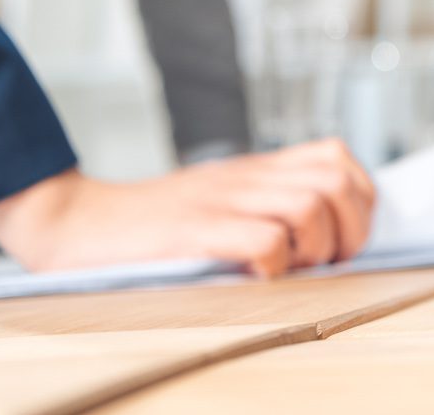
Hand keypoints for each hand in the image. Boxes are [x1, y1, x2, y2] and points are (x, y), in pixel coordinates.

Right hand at [0, 138, 375, 276]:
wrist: (75, 223)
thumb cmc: (148, 227)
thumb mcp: (216, 202)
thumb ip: (263, 207)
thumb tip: (323, 239)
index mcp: (254, 170)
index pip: (337, 157)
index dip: (358, 198)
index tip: (344, 238)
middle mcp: (245, 177)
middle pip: (337, 178)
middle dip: (350, 225)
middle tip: (326, 260)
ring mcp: (221, 200)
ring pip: (310, 205)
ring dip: (316, 246)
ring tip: (291, 268)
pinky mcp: (195, 230)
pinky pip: (264, 239)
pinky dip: (275, 263)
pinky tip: (257, 276)